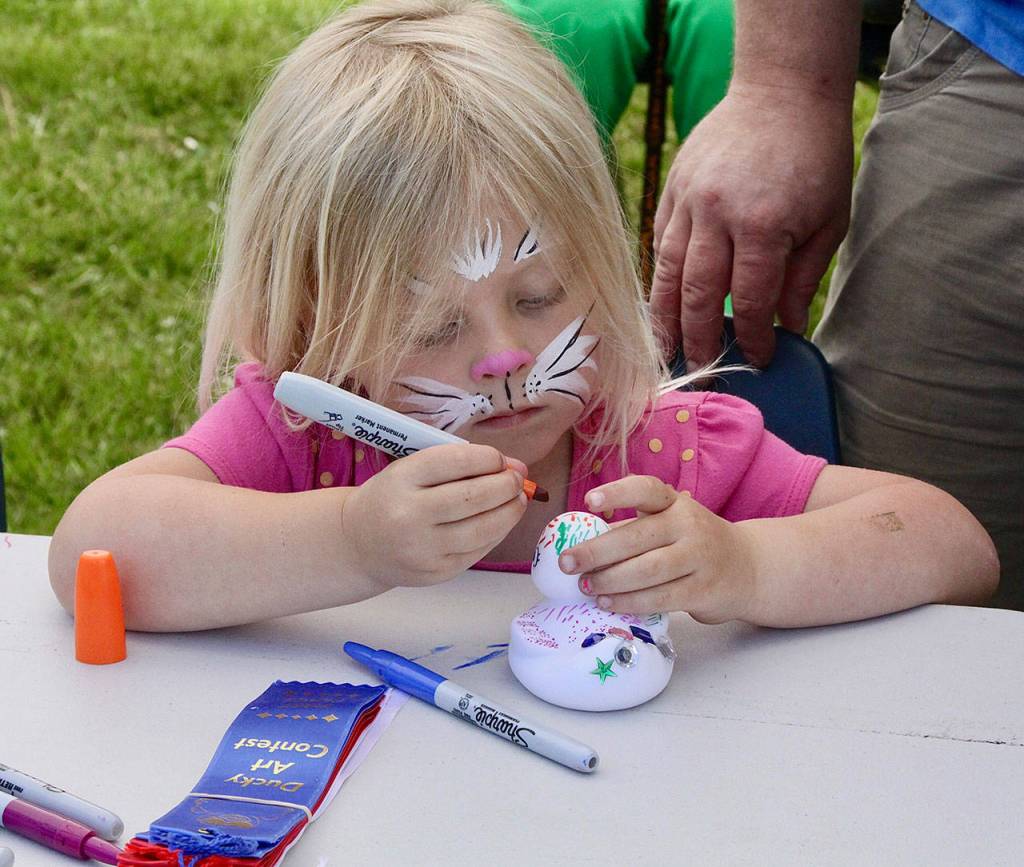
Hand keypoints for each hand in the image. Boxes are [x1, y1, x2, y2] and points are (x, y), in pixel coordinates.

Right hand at [341, 444, 527, 589]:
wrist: (358, 544)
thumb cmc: (392, 498)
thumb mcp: (409, 470)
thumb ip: (456, 464)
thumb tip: (512, 467)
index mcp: (402, 478)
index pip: (457, 462)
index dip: (489, 459)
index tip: (501, 460)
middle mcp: (409, 515)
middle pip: (473, 497)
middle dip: (506, 484)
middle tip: (518, 478)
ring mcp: (423, 549)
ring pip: (482, 528)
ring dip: (510, 511)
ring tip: (518, 498)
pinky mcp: (436, 572)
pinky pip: (478, 550)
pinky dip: (497, 532)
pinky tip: (502, 520)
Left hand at [557, 476, 757, 623]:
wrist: (746, 567)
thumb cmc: (691, 543)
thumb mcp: (669, 524)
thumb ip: (632, 530)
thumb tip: (580, 544)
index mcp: (674, 502)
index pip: (646, 489)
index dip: (617, 493)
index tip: (589, 501)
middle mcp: (689, 524)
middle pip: (638, 536)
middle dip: (597, 552)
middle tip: (567, 563)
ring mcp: (699, 557)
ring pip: (648, 571)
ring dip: (611, 581)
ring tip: (586, 587)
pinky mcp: (703, 590)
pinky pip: (661, 598)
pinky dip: (630, 602)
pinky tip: (608, 603)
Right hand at [650, 84, 853, 368]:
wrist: (782, 90)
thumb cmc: (815, 157)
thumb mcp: (829, 219)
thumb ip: (803, 277)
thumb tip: (787, 327)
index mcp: (764, 225)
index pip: (748, 300)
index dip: (751, 338)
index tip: (758, 361)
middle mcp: (718, 215)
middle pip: (698, 295)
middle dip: (698, 341)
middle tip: (700, 374)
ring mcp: (688, 200)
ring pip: (667, 273)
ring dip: (664, 319)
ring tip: (664, 352)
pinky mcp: (672, 189)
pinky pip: (660, 243)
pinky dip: (661, 278)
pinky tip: (662, 305)